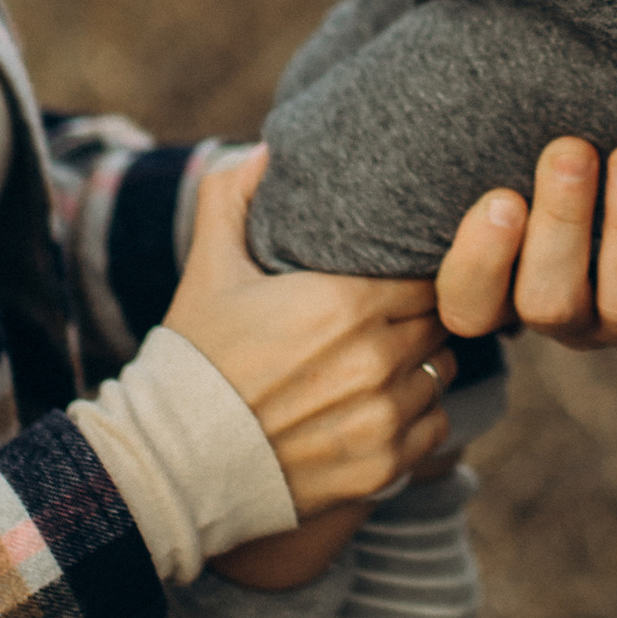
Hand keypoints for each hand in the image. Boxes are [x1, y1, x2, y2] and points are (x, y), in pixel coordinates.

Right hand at [170, 153, 451, 526]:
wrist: (174, 465)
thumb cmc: (195, 361)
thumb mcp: (209, 271)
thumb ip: (232, 197)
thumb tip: (267, 151)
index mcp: (347, 303)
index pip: (426, 275)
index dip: (412, 275)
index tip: (392, 279)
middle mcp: (377, 359)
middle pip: (438, 321)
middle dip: (417, 317)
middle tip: (385, 320)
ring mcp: (384, 416)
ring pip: (441, 372)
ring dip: (420, 366)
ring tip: (380, 365)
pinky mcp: (385, 466)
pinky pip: (434, 426)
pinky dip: (416, 418)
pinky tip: (376, 409)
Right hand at [437, 138, 616, 358]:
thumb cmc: (594, 159)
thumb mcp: (545, 152)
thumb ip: (518, 132)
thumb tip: (505, 46)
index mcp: (514, 287)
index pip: (469, 305)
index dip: (480, 262)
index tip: (501, 198)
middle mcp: (574, 320)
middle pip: (548, 304)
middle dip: (562, 225)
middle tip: (571, 152)